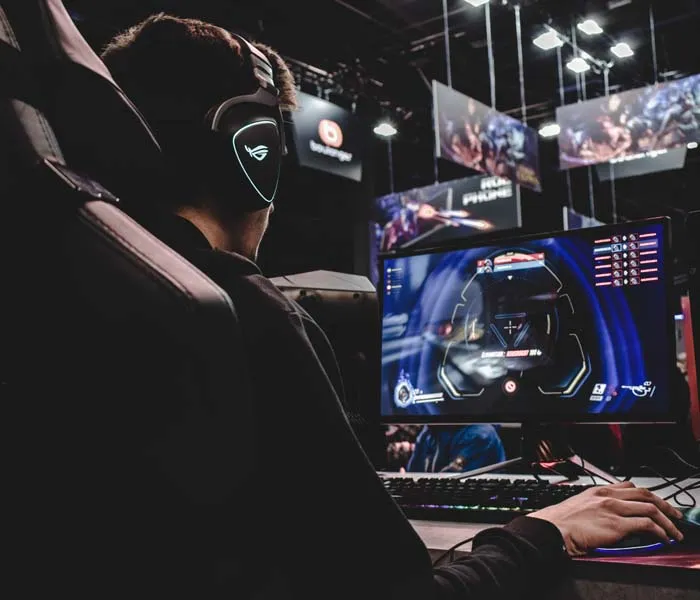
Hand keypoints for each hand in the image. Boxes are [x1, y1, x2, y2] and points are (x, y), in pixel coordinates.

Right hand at [530, 481, 683, 555]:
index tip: (655, 502)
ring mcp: (613, 509)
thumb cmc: (560, 522)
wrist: (552, 529)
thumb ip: (596, 506)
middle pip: (645, 494)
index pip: (630, 486)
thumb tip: (608, 516)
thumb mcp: (579, 505)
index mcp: (598, 491)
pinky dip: (660, 531)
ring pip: (651, 508)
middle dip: (664, 505)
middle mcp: (608, 496)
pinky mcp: (617, 525)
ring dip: (667, 521)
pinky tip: (663, 537)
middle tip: (674, 515)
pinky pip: (646, 524)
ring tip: (674, 531)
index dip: (647, 495)